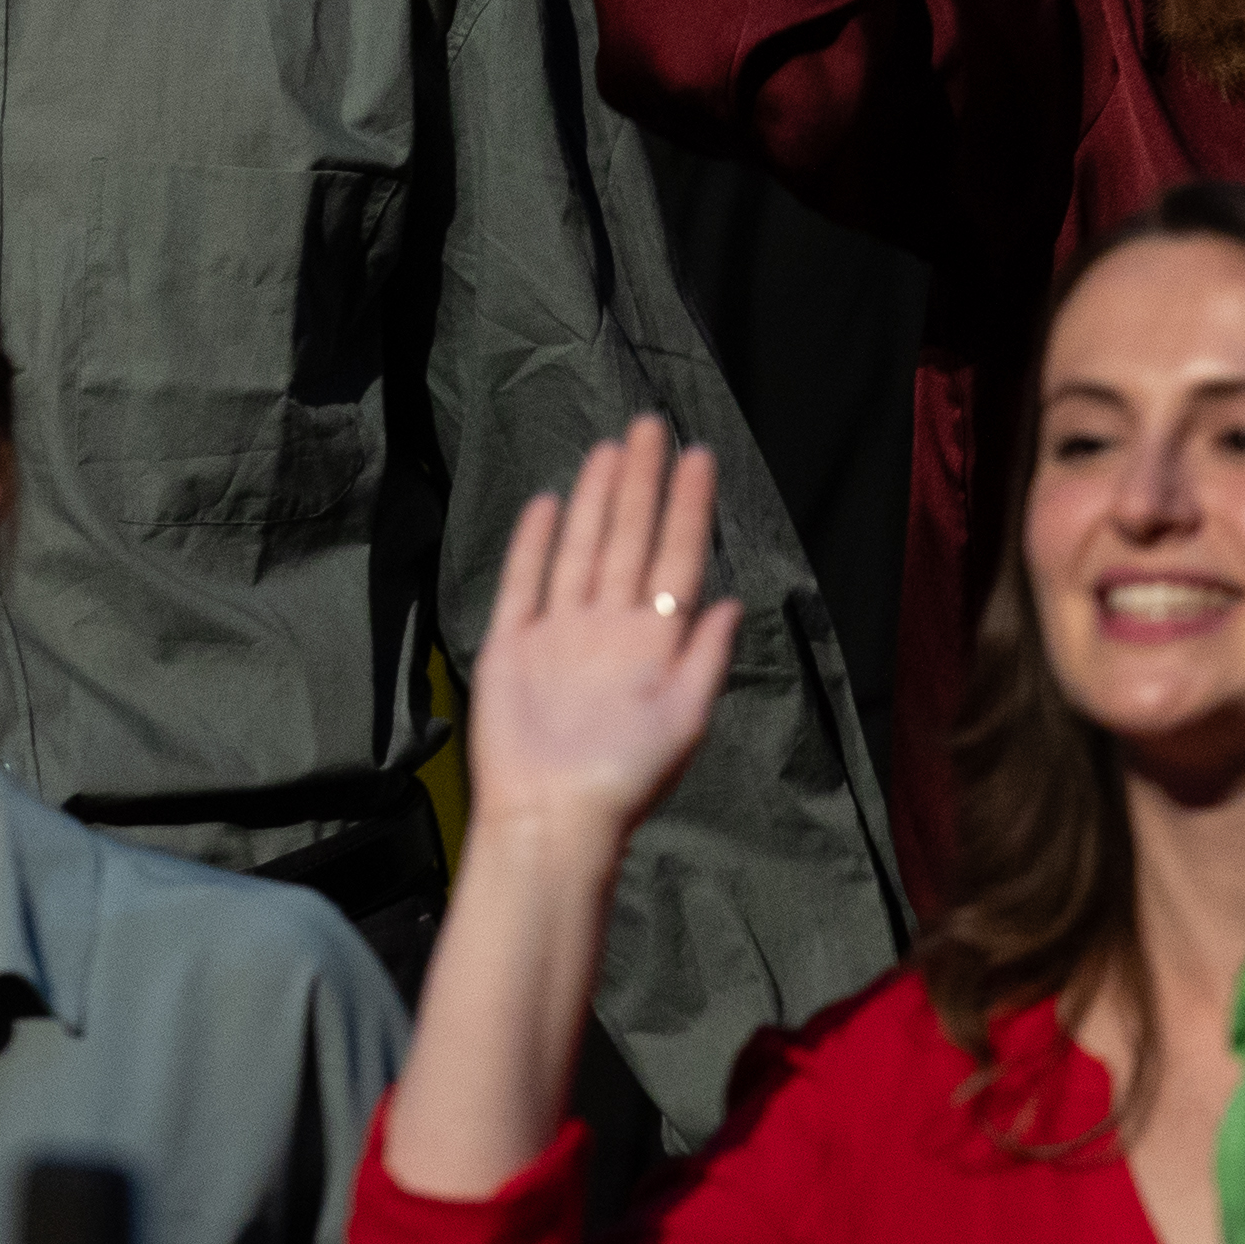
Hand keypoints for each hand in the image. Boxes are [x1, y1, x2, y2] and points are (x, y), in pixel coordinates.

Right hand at [461, 416, 744, 856]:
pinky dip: (533, 543)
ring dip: (595, 500)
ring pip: (580, 549)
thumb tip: (733, 598)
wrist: (549, 818)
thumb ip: (707, 656)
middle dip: (641, 484)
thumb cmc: (623, 778)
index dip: (688, 507)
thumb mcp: (684, 718)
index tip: (698, 455)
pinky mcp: (511, 644)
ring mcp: (559, 632)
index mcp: (653, 642)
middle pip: (628, 540)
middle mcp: (608, 626)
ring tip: (610, 450)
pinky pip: (523, 582)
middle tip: (650, 425)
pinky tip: (546, 502)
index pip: (676, 557)